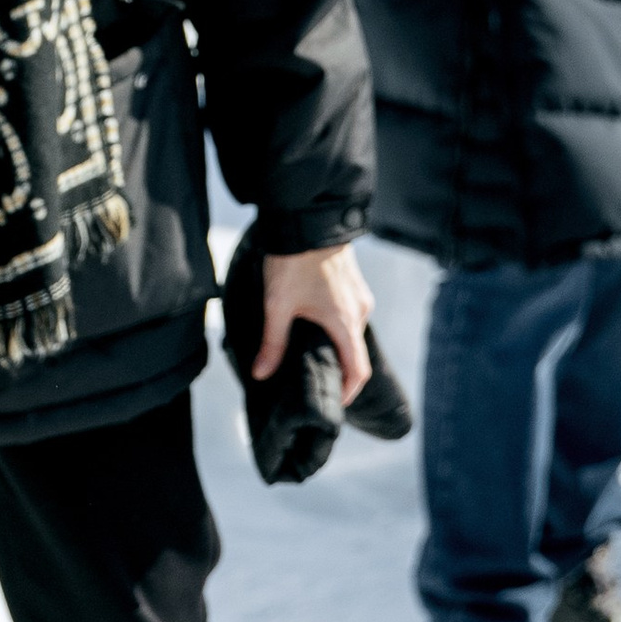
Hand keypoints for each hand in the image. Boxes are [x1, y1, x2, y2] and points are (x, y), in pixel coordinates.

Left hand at [252, 243, 373, 403]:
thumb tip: (261, 374)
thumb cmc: (293, 261)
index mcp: (345, 322)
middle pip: (357, 351)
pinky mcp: (354, 282)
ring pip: (354, 330)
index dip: (349, 391)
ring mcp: (359, 294)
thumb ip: (272, 343)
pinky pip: (351, 312)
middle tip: (320, 381)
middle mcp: (359, 310)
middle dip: (342, 369)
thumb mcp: (277, 305)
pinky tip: (317, 323)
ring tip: (314, 353)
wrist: (308, 219)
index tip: (336, 402)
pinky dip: (339, 326)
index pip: (358, 369)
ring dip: (340, 346)